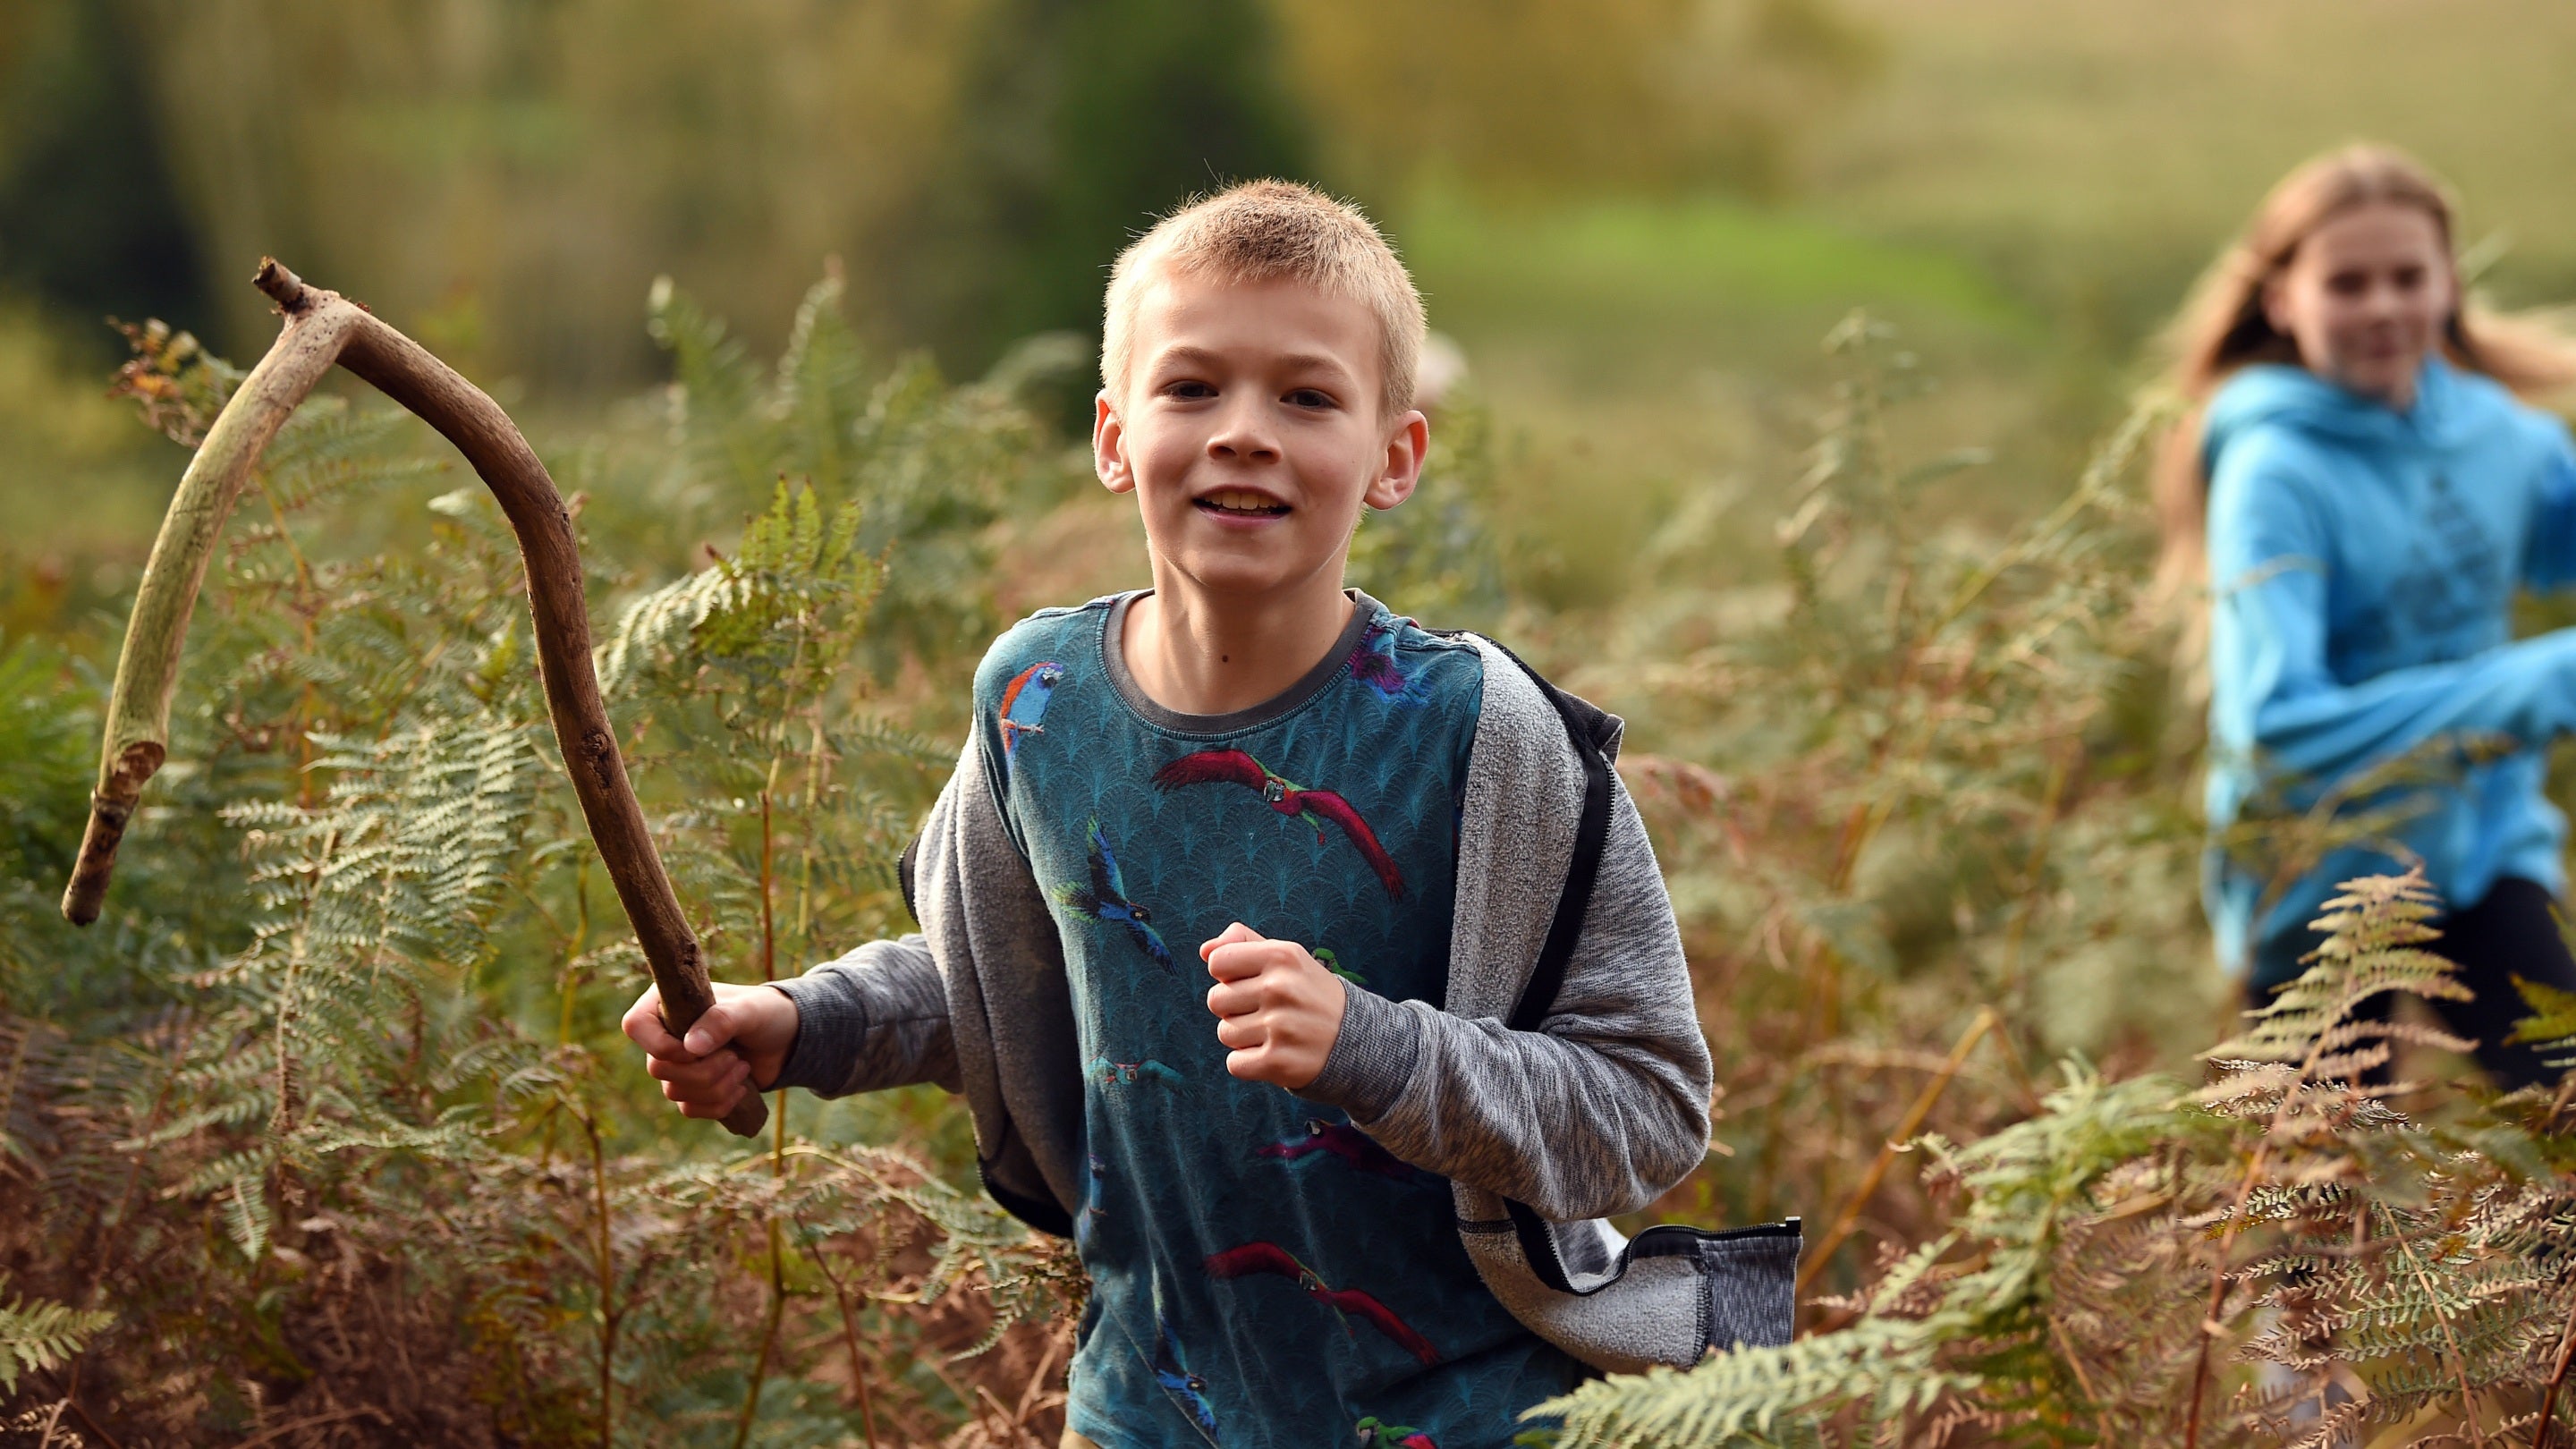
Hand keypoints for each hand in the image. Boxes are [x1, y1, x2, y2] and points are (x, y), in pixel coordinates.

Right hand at [620, 981, 799, 1120]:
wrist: (787, 1040)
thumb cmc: (766, 1013)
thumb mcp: (750, 1010)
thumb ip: (722, 1021)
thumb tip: (690, 1048)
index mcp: (666, 1003)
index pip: (635, 1026)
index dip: (662, 1046)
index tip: (698, 1048)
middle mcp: (664, 1034)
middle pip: (658, 1068)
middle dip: (703, 1070)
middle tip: (734, 1056)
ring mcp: (677, 1064)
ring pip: (675, 1092)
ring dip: (716, 1086)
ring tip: (743, 1067)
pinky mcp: (691, 1089)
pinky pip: (689, 1109)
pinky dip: (718, 1104)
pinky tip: (741, 1088)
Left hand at [1201, 922, 1346, 1089]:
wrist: (1358, 1039)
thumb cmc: (1310, 994)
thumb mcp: (1287, 957)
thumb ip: (1243, 944)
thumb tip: (1205, 950)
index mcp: (1281, 956)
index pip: (1217, 962)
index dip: (1227, 975)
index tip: (1250, 982)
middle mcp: (1280, 988)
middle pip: (1215, 1000)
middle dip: (1234, 1008)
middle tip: (1265, 1011)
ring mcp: (1280, 1026)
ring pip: (1224, 1032)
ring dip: (1243, 1037)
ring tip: (1273, 1033)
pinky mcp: (1278, 1062)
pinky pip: (1235, 1063)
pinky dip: (1248, 1063)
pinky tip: (1272, 1054)